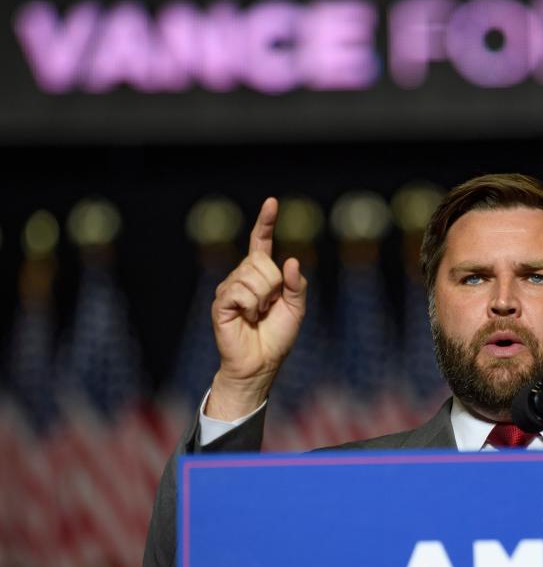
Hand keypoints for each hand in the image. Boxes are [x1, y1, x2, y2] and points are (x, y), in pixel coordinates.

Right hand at [206, 197, 307, 419]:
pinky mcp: (221, 303)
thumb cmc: (277, 337)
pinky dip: (252, 306)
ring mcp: (229, 289)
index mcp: (261, 276)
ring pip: (251, 275)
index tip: (272, 202)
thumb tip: (291, 261)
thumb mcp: (297, 308)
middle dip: (274, 283)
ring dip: (263, 297)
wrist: (261, 364)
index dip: (266, 222)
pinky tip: (248, 318)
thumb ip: (297, 284)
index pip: (261, 243)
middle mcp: (242, 277)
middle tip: (270, 306)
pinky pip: (240, 291)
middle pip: (260, 260)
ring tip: (258, 314)